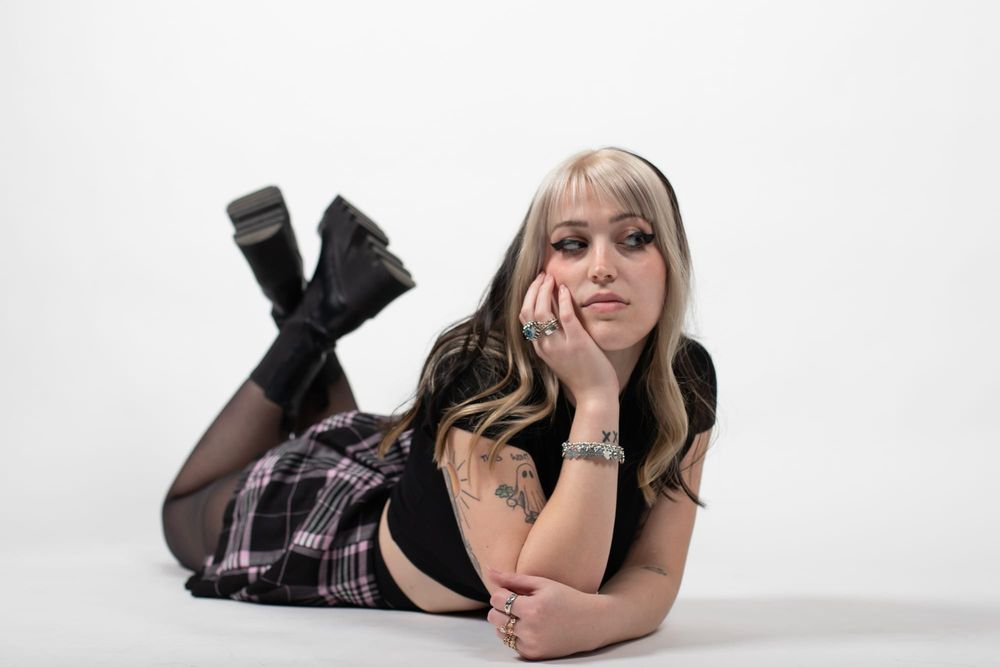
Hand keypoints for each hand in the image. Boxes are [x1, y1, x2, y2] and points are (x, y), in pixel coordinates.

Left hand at [485, 565, 601, 659]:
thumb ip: (512, 578)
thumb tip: (488, 571)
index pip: (497, 600)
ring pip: (500, 633)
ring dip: (506, 623)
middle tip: (518, 604)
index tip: (514, 592)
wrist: (590, 623)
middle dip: (501, 608)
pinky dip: (516, 635)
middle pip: (493, 617)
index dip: (502, 594)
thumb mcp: (542, 583)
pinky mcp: (533, 655)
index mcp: (532, 608)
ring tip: (525, 616)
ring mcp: (532, 645)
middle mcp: (530, 629)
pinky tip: (532, 628)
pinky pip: (512, 644)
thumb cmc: (567, 598)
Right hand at [519, 272, 618, 402]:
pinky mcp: (577, 343)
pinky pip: (565, 316)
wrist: (595, 397)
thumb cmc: (582, 377)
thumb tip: (555, 318)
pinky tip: (565, 290)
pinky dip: (563, 300)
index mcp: (540, 348)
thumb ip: (555, 340)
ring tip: (552, 278)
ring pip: (542, 311)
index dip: (528, 297)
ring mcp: (559, 345)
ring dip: (545, 290)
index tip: (537, 284)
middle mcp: (545, 346)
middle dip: (534, 289)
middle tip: (543, 275)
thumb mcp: (561, 358)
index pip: (524, 317)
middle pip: (529, 311)